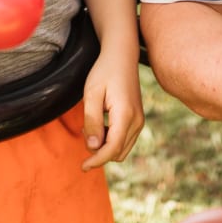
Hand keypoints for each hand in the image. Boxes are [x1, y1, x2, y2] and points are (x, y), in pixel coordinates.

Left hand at [80, 49, 144, 169]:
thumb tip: (93, 148)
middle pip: (117, 153)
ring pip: (121, 149)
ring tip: (91, 124)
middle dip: (98, 151)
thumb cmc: (104, 72)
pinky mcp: (137, 119)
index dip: (96, 161)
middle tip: (85, 129)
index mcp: (125, 114)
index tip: (82, 166)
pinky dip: (111, 139)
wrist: (121, 56)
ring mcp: (139, 120)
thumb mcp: (92, 94)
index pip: (112, 149)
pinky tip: (100, 123)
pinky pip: (124, 140)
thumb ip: (92, 121)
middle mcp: (137, 120)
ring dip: (104, 146)